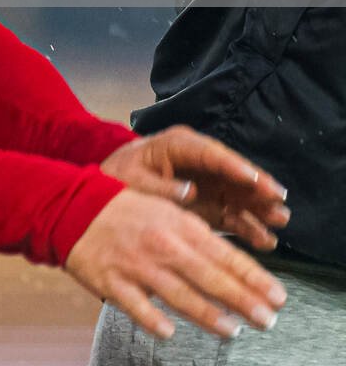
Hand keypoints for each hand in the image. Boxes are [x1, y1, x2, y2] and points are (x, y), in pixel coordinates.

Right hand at [64, 190, 286, 341]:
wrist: (68, 205)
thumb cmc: (121, 209)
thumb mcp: (164, 209)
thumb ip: (197, 234)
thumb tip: (233, 264)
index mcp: (177, 224)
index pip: (225, 254)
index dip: (254, 277)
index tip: (277, 296)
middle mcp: (161, 245)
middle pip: (210, 277)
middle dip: (243, 300)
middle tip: (267, 319)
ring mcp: (136, 264)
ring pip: (179, 295)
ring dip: (209, 315)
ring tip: (232, 331)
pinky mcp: (111, 280)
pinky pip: (135, 305)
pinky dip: (152, 319)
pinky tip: (168, 332)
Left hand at [101, 125, 290, 250]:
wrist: (106, 189)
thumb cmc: (119, 177)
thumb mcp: (132, 179)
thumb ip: (160, 186)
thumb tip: (191, 192)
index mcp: (178, 145)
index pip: (211, 153)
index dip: (234, 166)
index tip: (254, 179)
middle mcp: (199, 161)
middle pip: (233, 172)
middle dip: (257, 185)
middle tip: (278, 198)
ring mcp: (207, 183)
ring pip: (239, 193)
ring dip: (259, 207)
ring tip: (279, 219)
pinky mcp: (210, 204)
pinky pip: (233, 214)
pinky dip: (248, 227)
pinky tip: (265, 240)